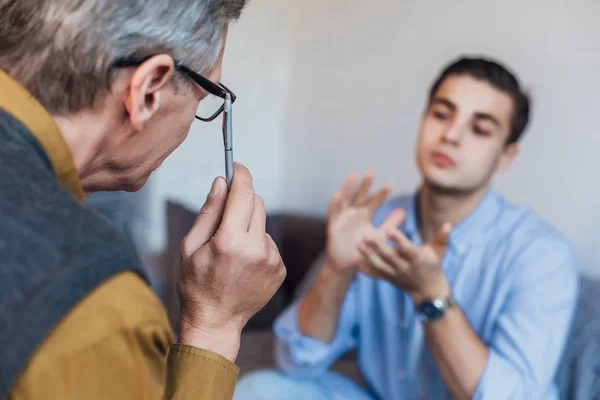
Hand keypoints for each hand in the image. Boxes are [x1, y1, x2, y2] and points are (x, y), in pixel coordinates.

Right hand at [177, 163, 285, 360]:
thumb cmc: (196, 284)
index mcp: (230, 241)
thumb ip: (209, 211)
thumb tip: (221, 182)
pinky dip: (258, 244)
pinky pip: (269, 243)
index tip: (237, 166)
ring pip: (263, 224)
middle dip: (243, 200)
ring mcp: (272, 260)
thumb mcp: (191, 246)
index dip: (241, 175)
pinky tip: (243, 263)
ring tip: (232, 249)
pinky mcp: (280, 269)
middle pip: (257, 203)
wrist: (216, 322)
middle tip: (227, 211)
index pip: (243, 193)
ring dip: (249, 225)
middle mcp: (256, 248)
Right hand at [326, 170, 404, 274]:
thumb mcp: (378, 235)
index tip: (391, 184)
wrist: (347, 263)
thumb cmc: (363, 248)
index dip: (382, 193)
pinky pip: (333, 213)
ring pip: (345, 199)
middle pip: (360, 195)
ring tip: (353, 174)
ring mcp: (343, 217)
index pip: (375, 200)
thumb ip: (389, 223)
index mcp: (365, 213)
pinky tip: (337, 194)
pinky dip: (334, 203)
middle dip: (365, 184)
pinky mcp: (333, 225)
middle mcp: (353, 212)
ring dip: (348, 187)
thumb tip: (403, 211)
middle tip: (371, 171)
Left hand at [357, 221, 451, 302]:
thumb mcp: (440, 251)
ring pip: (379, 265)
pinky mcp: (388, 278)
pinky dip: (365, 268)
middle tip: (367, 235)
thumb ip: (442, 237)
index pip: (406, 248)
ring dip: (368, 255)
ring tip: (358, 245)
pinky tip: (355, 260)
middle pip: (389, 256)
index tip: (388, 229)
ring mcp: (395, 274)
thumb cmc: (434, 266)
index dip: (397, 239)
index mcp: (417, 258)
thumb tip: (448, 224)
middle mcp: (404, 267)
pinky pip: (375, 274)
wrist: (427, 291)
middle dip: (378, 247)